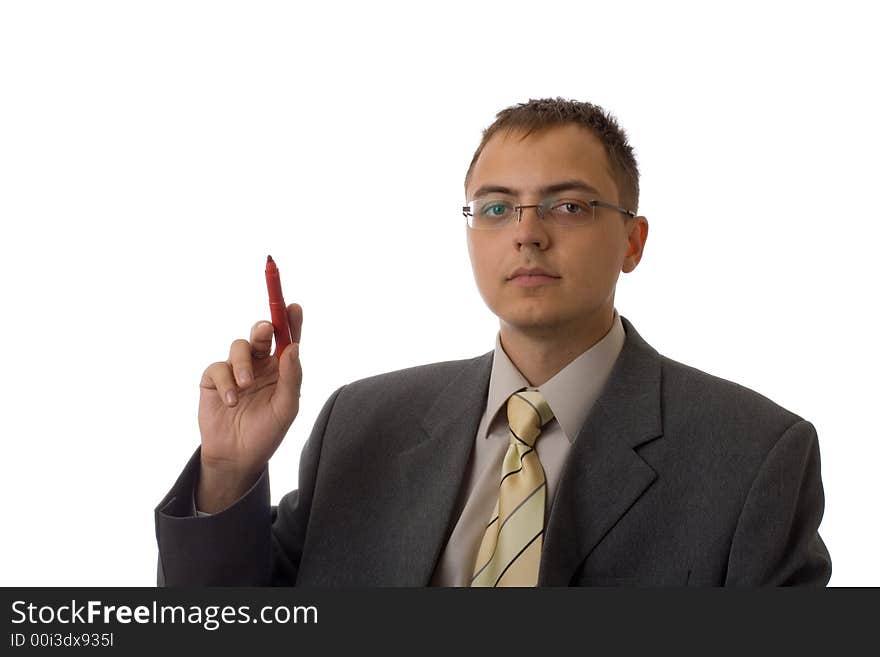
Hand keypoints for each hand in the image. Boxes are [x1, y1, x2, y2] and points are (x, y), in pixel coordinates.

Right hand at [196, 303, 302, 511]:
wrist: (237, 457)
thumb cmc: (267, 432)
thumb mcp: (286, 408)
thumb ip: (292, 378)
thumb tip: (294, 348)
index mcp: (281, 369)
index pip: (288, 339)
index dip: (291, 321)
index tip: (294, 307)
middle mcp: (260, 364)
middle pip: (262, 334)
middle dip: (264, 328)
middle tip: (265, 329)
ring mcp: (236, 370)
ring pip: (239, 347)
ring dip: (243, 364)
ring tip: (245, 386)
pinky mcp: (214, 380)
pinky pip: (218, 368)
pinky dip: (226, 383)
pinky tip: (232, 402)